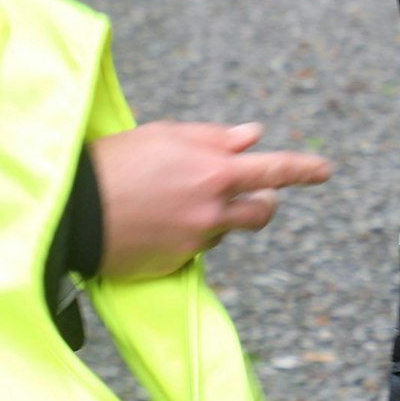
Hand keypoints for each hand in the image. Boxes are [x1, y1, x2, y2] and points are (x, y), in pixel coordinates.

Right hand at [88, 121, 330, 280]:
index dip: (304, 169)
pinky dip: (185, 233)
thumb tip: (254, 136)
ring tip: (176, 199)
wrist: (74, 212)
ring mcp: (196, 242)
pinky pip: (195, 247)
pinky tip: (154, 220)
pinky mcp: (177, 264)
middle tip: (245, 190)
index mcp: (213, 172)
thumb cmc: (117, 161)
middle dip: (262, 201)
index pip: (275, 170)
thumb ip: (213, 137)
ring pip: (225, 228)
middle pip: (261, 212)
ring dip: (216, 215)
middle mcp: (212, 210)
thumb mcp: (164, 135)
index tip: (325, 170)